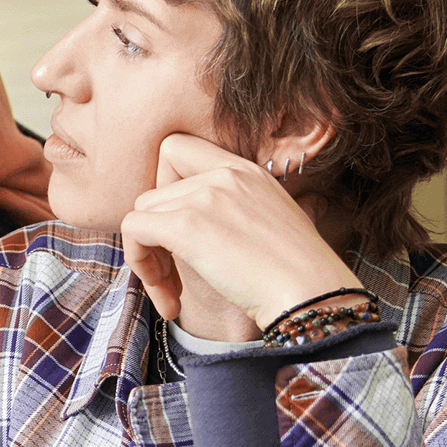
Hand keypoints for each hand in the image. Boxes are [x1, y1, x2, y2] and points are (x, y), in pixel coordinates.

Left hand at [122, 134, 361, 332]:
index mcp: (245, 170)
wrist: (313, 295)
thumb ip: (235, 210)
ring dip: (148, 258)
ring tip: (174, 293)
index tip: (178, 225)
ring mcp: (205, 196)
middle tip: (172, 273)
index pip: (176, 149)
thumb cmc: (296, 275)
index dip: (164, 186)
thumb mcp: (271, 222)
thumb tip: (201, 227)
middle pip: (153, 192)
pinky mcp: (187, 225)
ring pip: (140, 214)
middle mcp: (224, 174)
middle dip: (154, 234)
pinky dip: (139, 263)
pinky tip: (168, 297)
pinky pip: (133, 231)